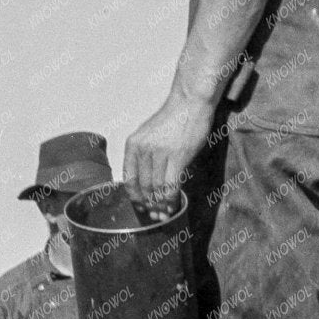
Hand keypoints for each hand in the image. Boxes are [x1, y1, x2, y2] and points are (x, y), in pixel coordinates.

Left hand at [124, 91, 216, 217]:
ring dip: (161, 204)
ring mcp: (160, 153)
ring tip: (164, 214)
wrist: (190, 103)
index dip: (134, 197)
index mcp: (132, 145)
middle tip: (155, 215)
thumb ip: (145, 156)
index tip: (140, 207)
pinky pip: (171, 184)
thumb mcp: (149, 135)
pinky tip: (174, 204)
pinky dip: (171, 198)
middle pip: (143, 186)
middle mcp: (143, 150)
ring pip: (156, 188)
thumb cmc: (173, 120)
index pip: (128, 179)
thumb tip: (146, 183)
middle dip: (149, 204)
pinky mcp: (178, 156)